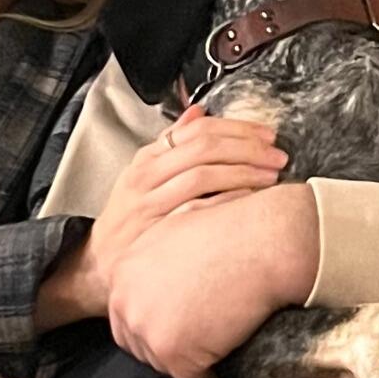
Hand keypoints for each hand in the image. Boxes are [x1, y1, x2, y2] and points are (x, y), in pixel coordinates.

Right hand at [39, 104, 286, 326]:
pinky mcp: (155, 233)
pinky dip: (226, 203)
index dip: (237, 128)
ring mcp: (149, 205)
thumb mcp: (144, 176)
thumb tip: (200, 111)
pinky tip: (250, 203)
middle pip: (203, 149)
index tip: (267, 134)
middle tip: (278, 156)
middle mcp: (145, 177)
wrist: (100, 266)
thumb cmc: (131, 219)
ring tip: (272, 177)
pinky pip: (195, 211)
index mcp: (147, 158)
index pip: (197, 130)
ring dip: (242, 173)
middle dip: (247, 149)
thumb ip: (172, 144)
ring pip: (201, 176)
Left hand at [107, 181, 316, 377]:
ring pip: (166, 363)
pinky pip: (192, 376)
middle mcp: (125, 300)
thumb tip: (162, 286)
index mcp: (123, 271)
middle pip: (141, 345)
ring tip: (223, 336)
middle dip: (172, 346)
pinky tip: (233, 348)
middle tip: (208, 335)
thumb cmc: (235, 230)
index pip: (128, 317)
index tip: (186, 324)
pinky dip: (215, 370)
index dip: (160, 325)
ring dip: (194, 358)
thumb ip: (157, 262)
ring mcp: (146, 327)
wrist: (265, 242)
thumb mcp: (178, 230)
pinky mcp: (171, 350)